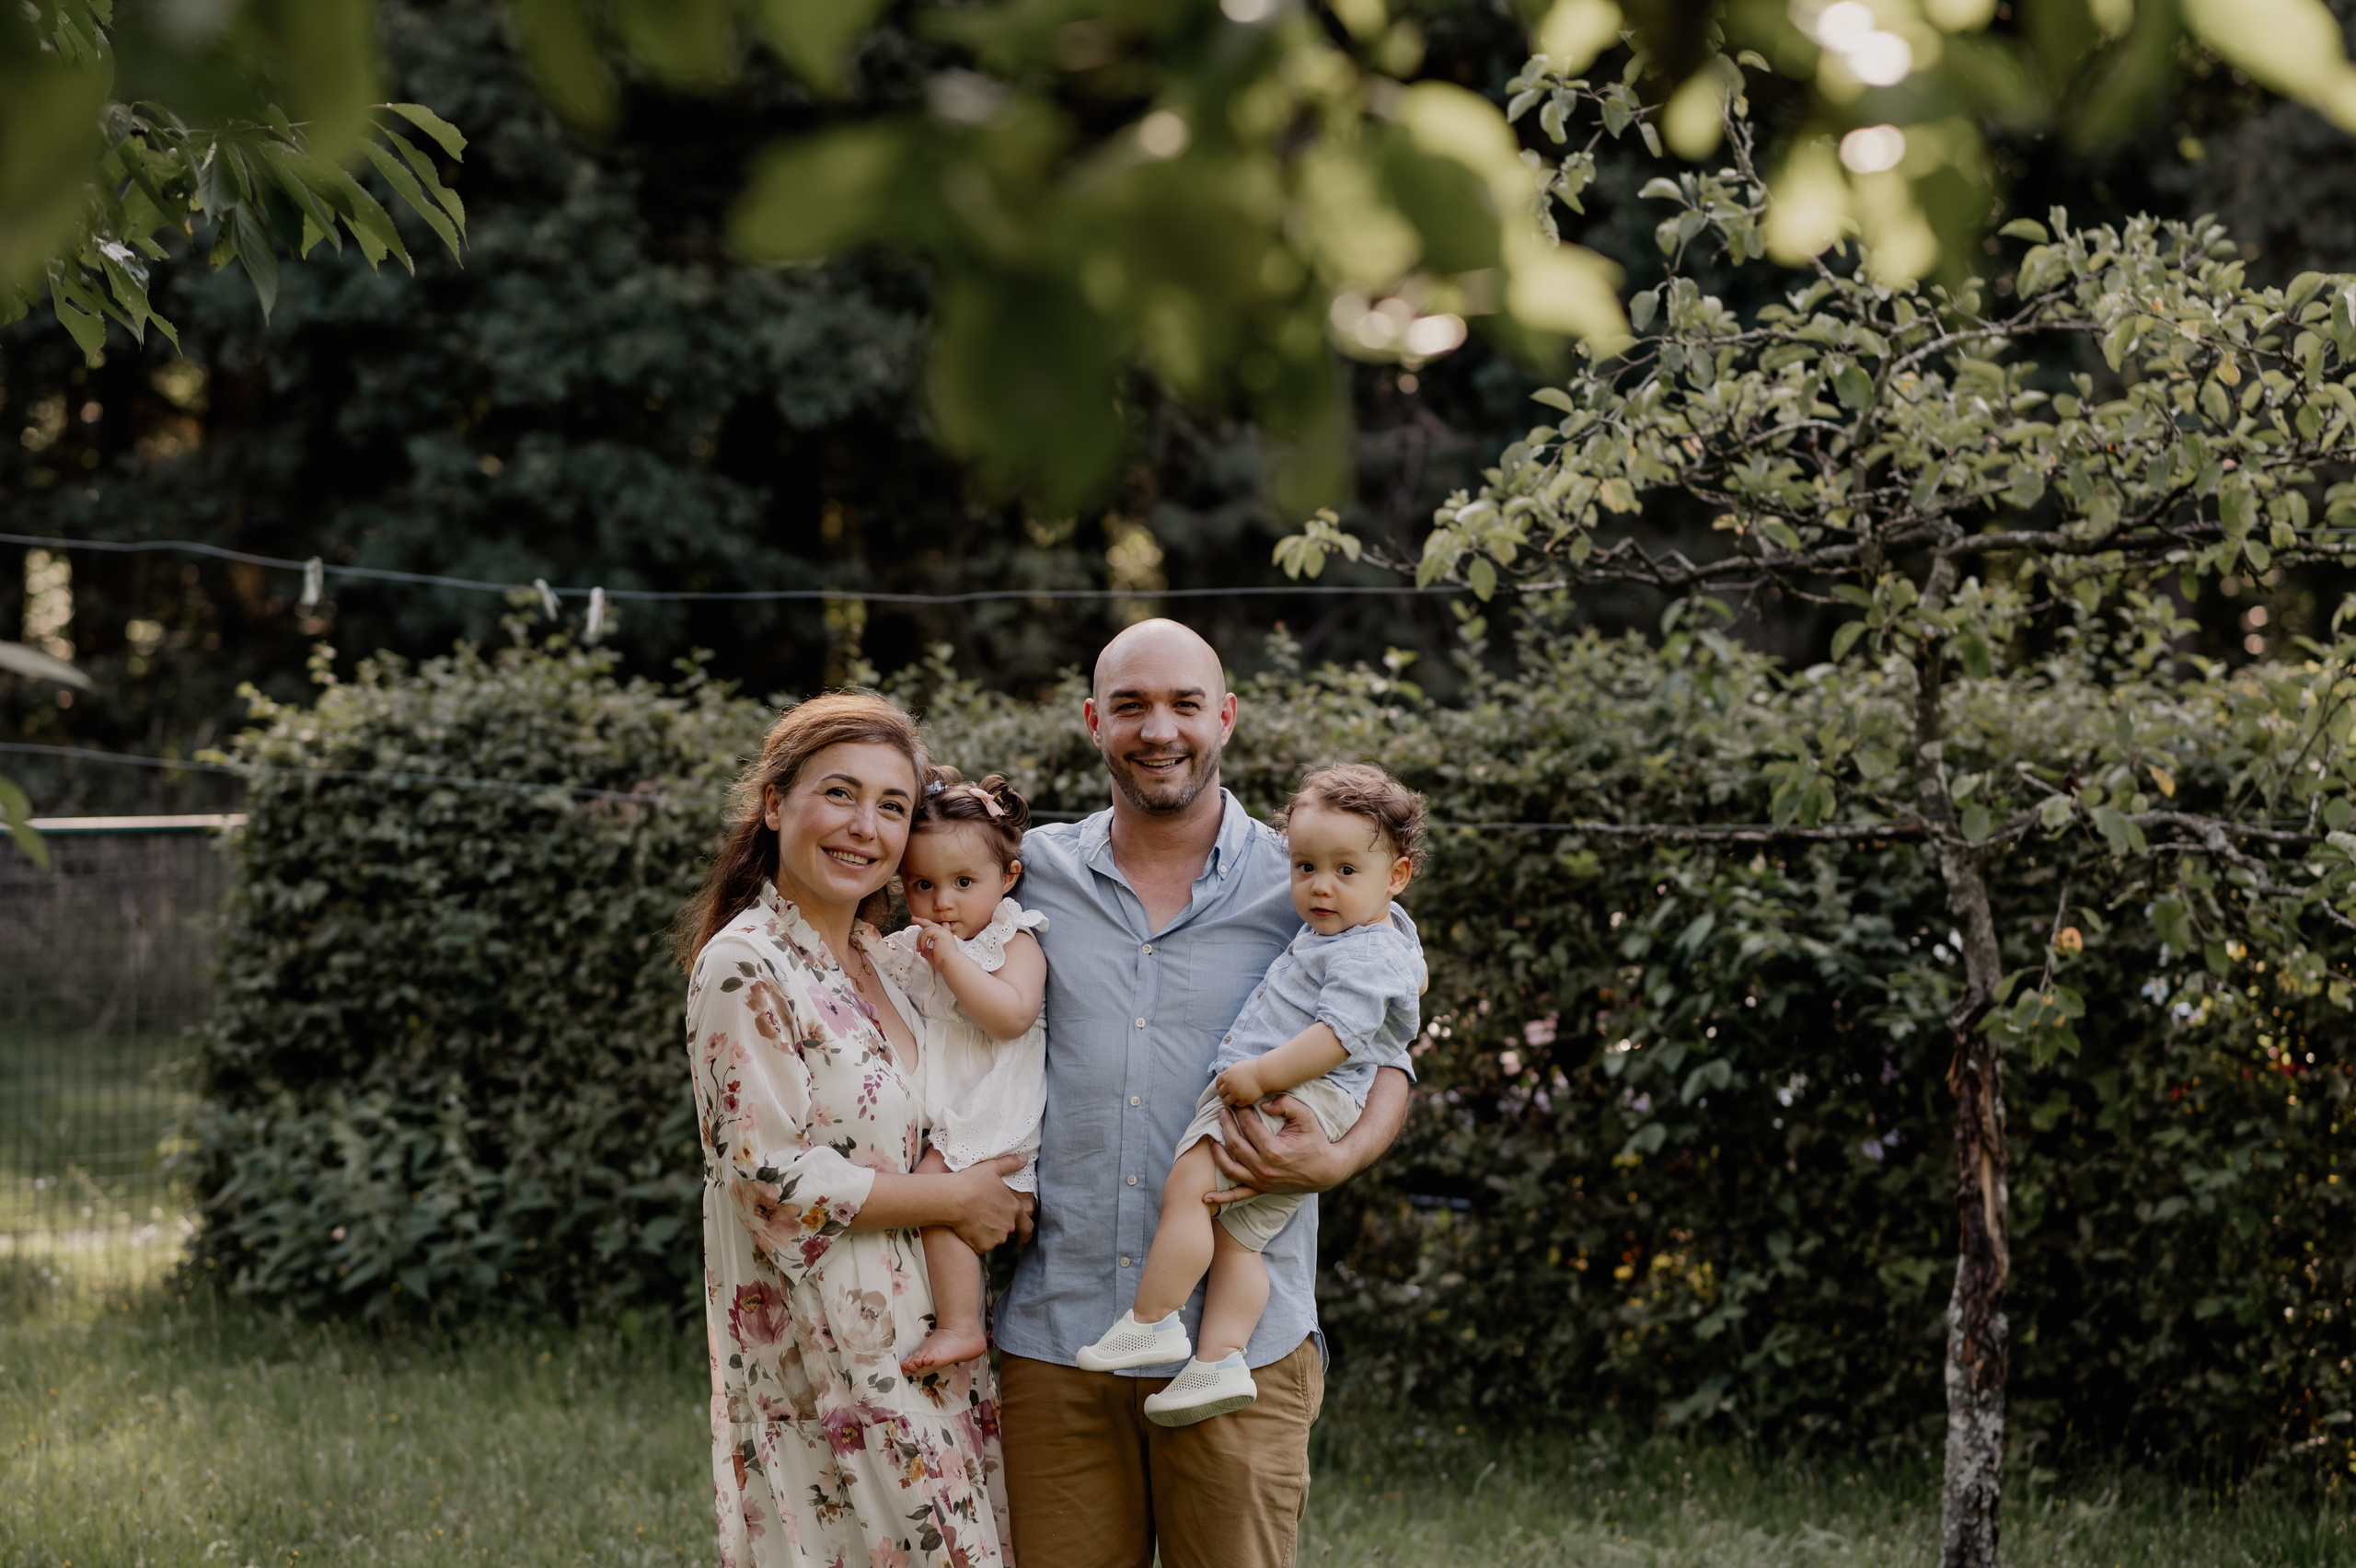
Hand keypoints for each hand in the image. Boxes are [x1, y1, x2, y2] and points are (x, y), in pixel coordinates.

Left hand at [910, 917, 956, 971]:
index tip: (923, 924)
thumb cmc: (944, 961)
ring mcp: (943, 931)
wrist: (950, 964)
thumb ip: (926, 949)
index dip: (930, 925)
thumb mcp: (932, 954)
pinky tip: (923, 947)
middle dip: (920, 921)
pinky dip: (922, 940)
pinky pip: (926, 932)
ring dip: (920, 939)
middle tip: (913, 919)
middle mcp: (944, 932)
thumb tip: (921, 949)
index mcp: (944, 937)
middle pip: (930, 923)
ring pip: (926, 929)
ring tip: (920, 948)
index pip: (937, 927)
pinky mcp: (940, 932)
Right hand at [948, 1153, 1034, 1251]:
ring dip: (989, 1234)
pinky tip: (968, 1230)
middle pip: (1010, 1233)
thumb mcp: (992, 1168)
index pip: (1028, 1226)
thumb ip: (1010, 1164)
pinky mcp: (981, 1246)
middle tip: (992, 1222)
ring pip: (995, 1239)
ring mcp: (995, 1238)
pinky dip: (977, 1241)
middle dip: (1003, 1229)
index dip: (1026, 1232)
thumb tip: (1023, 1159)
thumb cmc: (972, 1182)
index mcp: (1014, 1209)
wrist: (953, 1199)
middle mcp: (1008, 1226)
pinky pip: (981, 1247)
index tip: (1023, 1236)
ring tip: (976, 1222)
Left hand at [1203, 1096, 1347, 1204]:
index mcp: (1273, 1150)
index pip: (1249, 1126)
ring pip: (1229, 1167)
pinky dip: (1221, 1197)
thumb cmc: (1316, 1141)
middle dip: (1226, 1124)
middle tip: (1223, 1111)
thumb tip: (1264, 1104)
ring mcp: (1261, 1181)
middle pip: (1235, 1143)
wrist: (1327, 1171)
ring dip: (1217, 1152)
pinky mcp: (1261, 1190)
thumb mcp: (1306, 1117)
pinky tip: (1205, 1197)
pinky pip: (1237, 1195)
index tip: (1239, 1103)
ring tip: (1212, 1137)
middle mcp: (1263, 1168)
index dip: (1241, 1111)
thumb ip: (1286, 1104)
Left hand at [1213, 1060, 1266, 1107]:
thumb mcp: (1237, 1066)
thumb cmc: (1252, 1068)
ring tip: (1233, 1100)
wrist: (1264, 1074)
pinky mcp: (1243, 1100)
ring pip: (1226, 1102)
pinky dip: (1239, 1103)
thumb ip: (1229, 1073)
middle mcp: (1229, 1085)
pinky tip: (1242, 1100)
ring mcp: (1236, 1093)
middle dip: (1224, 1094)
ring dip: (1229, 1101)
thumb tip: (1224, 1079)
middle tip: (1229, 1095)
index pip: (1218, 1083)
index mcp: (1227, 1075)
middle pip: (1220, 1093)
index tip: (1223, 1088)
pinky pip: (1237, 1105)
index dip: (1220, 1087)